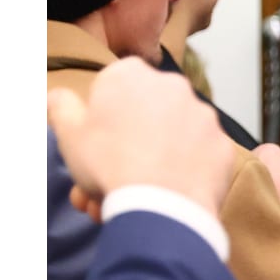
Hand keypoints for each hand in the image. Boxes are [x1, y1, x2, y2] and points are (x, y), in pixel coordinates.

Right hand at [48, 57, 235, 219]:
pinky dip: (181, 173)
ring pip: (169, 138)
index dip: (100, 120)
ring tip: (131, 197)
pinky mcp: (222, 144)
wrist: (160, 204)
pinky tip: (165, 197)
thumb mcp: (69, 134)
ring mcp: (203, 115)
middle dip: (121, 148)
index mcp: (130, 75)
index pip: (111, 89)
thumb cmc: (108, 164)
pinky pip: (196, 157)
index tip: (93, 146)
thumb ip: (61, 107)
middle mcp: (172, 86)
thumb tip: (58, 95)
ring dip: (150, 162)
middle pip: (141, 117)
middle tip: (105, 181)